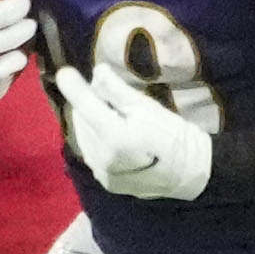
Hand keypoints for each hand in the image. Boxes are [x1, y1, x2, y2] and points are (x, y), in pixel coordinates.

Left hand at [55, 64, 214, 199]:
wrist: (189, 172)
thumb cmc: (173, 135)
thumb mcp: (148, 107)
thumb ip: (118, 90)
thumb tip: (96, 73)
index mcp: (114, 135)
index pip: (83, 104)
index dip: (72, 86)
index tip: (65, 72)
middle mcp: (102, 156)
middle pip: (81, 120)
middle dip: (89, 105)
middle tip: (109, 98)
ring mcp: (101, 171)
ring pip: (83, 136)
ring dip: (91, 123)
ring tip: (112, 118)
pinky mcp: (105, 181)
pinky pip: (91, 153)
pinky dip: (96, 141)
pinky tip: (114, 138)